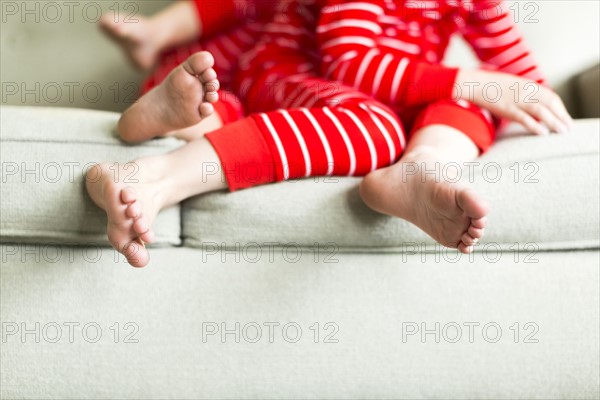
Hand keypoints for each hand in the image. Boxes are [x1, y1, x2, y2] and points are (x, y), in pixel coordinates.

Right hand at [454, 69, 572, 134]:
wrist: (474, 83)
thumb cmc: (489, 86)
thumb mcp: (510, 85)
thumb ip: (522, 92)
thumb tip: (530, 102)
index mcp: (527, 85)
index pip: (550, 96)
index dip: (560, 108)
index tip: (564, 118)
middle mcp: (526, 91)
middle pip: (550, 103)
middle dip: (562, 116)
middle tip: (568, 128)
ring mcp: (516, 100)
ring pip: (542, 111)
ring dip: (554, 122)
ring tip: (561, 132)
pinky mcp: (507, 109)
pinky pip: (524, 118)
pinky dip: (535, 126)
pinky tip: (543, 133)